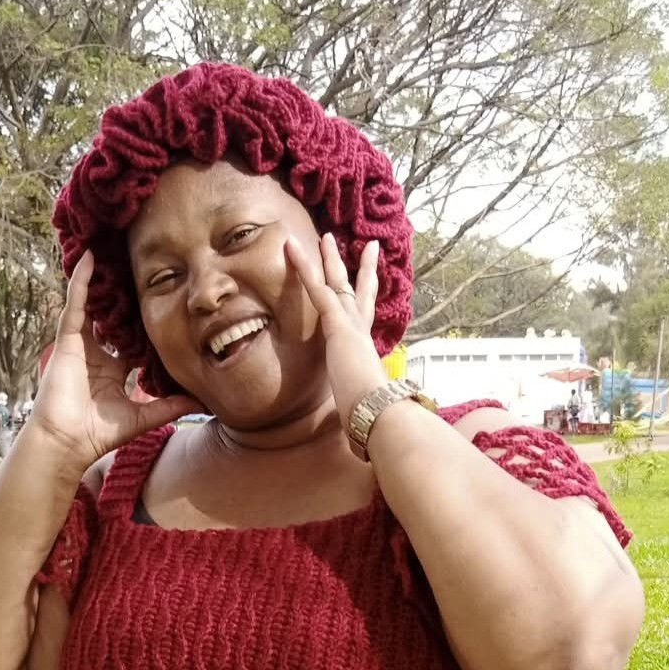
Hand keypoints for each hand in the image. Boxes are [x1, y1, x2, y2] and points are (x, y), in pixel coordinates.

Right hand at [29, 251, 201, 469]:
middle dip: (124, 296)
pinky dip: (81, 281)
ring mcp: (80, 344)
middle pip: (113, 316)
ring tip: (115, 250)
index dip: (145, 324)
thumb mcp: (144, 416)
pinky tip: (89, 258)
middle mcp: (97, 354)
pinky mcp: (67, 339)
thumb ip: (171, 406)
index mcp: (113, 370)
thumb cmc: (99, 433)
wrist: (68, 442)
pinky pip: (75, 304)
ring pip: (93, 303)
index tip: (165, 304)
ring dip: (102, 279)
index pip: (132, 340)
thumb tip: (203, 402)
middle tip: (143, 269)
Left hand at [284, 233, 388, 422]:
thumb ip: (360, 408)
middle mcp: (361, 332)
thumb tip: (361, 434)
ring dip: (329, 258)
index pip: (366, 318)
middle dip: (362, 268)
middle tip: (369, 246)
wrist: (378, 413)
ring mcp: (350, 325)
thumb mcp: (360, 407)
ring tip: (325, 235)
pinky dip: (303, 265)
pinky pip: (316, 288)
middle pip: (360, 292)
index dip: (369, 298)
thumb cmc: (370, 417)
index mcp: (365, 349)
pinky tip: (290, 246)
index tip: (372, 284)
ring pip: (338, 283)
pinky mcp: (337, 325)